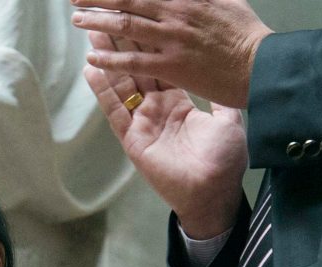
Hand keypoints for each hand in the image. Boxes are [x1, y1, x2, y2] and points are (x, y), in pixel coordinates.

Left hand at [71, 0, 272, 107]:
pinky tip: (93, 58)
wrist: (261, 64)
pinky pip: (134, 61)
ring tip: (78, 19)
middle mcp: (176, 12)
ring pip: (126, 26)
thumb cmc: (247, 35)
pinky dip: (111, 60)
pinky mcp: (173, 66)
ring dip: (98, 22)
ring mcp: (172, 39)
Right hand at [83, 35, 247, 238]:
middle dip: (123, 38)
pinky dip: (104, 91)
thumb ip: (222, 98)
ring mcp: (143, 124)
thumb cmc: (224, 162)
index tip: (141, 17)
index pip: (161, 63)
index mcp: (179, 103)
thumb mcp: (228, 122)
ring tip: (93, 30)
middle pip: (137, 67)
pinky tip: (91, 69)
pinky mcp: (133, 140)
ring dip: (107, 56)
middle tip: (110, 13)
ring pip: (121, 83)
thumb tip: (230, 76)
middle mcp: (158, 109)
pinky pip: (115, 112)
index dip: (150, 39)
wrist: (214, 193)